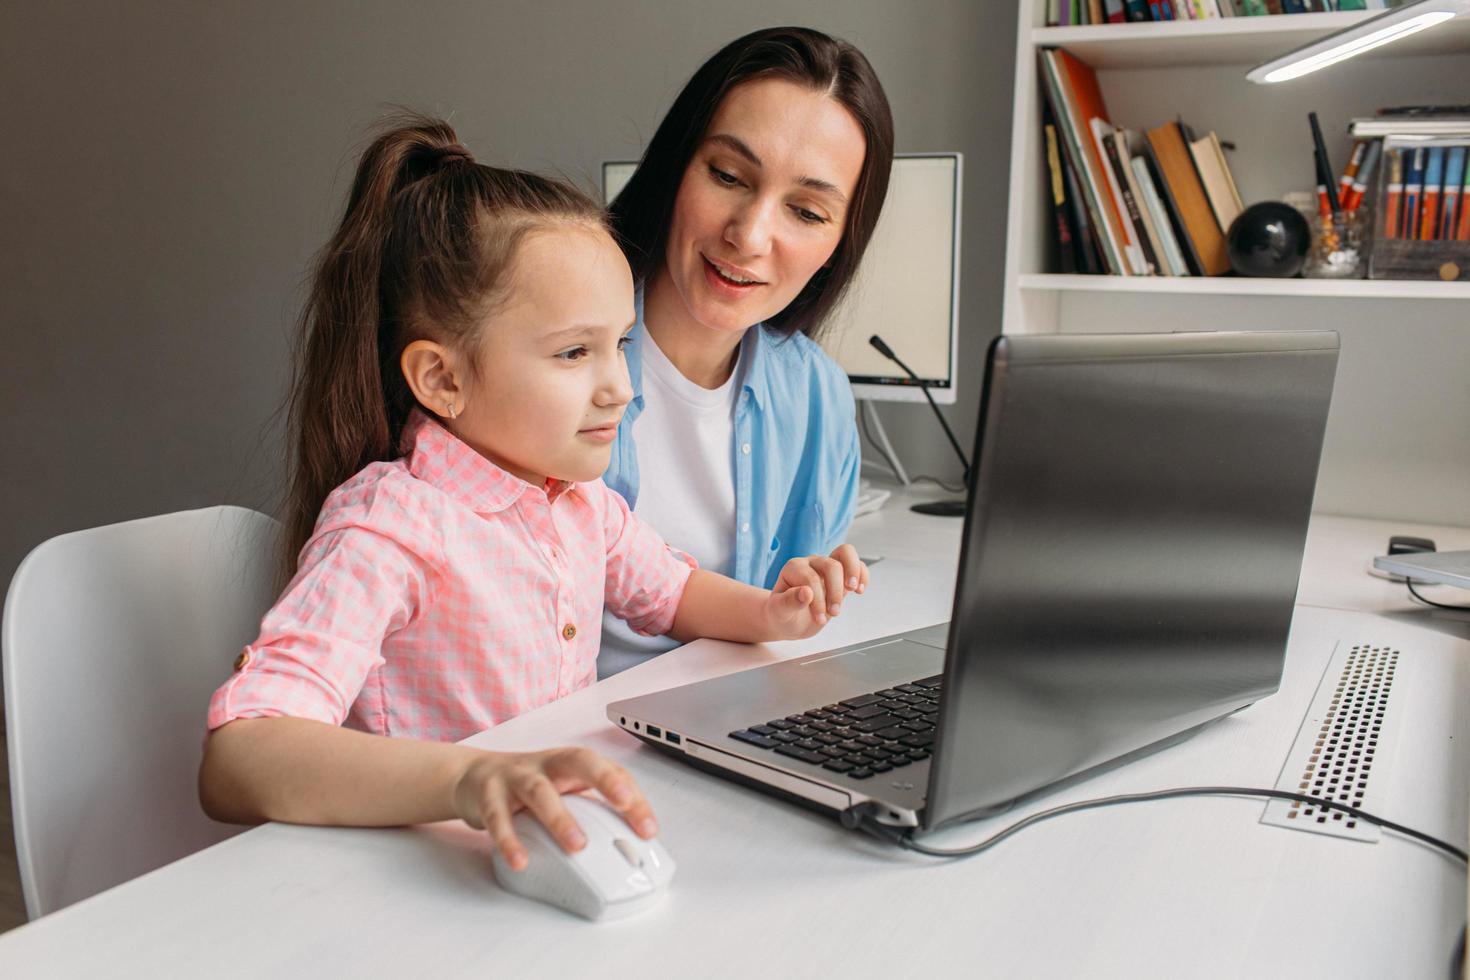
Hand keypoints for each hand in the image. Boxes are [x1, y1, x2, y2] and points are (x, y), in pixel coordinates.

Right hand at [451, 746, 656, 870]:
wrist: (472, 777)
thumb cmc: (528, 785)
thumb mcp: (562, 788)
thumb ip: (591, 808)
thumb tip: (628, 843)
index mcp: (570, 763)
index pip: (610, 771)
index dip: (633, 796)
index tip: (649, 829)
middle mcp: (546, 765)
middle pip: (579, 761)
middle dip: (605, 779)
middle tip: (624, 803)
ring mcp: (516, 777)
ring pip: (540, 791)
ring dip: (560, 817)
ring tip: (577, 845)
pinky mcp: (488, 795)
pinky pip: (499, 818)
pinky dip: (509, 840)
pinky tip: (520, 859)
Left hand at [766, 544, 868, 638]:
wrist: (790, 620)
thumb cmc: (782, 614)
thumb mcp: (779, 612)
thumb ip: (789, 602)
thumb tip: (806, 593)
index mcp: (794, 568)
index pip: (811, 578)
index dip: (818, 600)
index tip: (819, 618)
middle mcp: (811, 563)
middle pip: (831, 565)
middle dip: (836, 591)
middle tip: (834, 613)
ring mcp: (826, 566)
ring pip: (845, 552)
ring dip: (853, 572)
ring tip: (854, 590)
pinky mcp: (840, 575)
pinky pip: (857, 564)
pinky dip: (862, 574)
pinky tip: (859, 590)